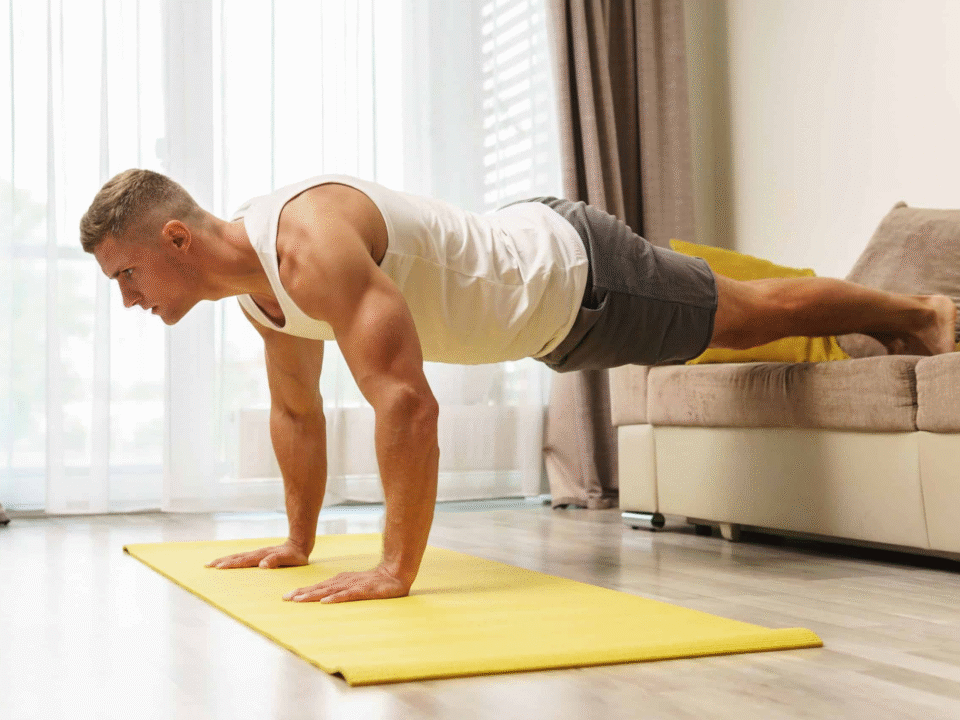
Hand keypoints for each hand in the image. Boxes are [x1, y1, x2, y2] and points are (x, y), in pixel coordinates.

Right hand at [205, 540, 309, 569]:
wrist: (300, 544)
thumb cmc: (296, 555)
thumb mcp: (289, 559)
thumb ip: (276, 560)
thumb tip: (262, 565)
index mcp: (262, 556)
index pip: (244, 560)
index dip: (231, 564)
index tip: (218, 567)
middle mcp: (257, 554)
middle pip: (236, 557)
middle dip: (222, 561)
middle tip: (207, 565)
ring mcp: (257, 554)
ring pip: (237, 556)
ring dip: (224, 560)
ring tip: (211, 564)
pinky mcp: (258, 555)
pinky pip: (242, 557)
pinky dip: (232, 560)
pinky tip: (226, 563)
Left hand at [282, 566, 408, 603]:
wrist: (395, 573)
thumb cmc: (374, 582)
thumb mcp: (354, 585)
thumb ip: (340, 590)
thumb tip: (324, 597)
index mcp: (340, 580)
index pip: (318, 587)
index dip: (303, 591)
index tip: (287, 597)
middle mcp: (343, 581)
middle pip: (320, 588)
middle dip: (302, 593)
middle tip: (286, 599)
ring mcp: (353, 585)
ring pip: (330, 591)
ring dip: (314, 595)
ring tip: (299, 600)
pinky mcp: (364, 590)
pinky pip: (347, 595)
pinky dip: (335, 598)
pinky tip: (326, 602)